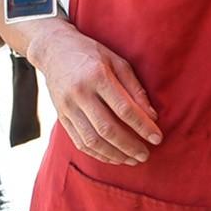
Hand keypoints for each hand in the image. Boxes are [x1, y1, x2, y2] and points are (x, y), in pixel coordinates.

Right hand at [20, 21, 159, 165]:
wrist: (54, 50)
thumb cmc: (92, 54)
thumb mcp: (117, 62)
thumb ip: (135, 88)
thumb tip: (151, 116)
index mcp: (97, 76)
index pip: (124, 108)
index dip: (142, 126)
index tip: (157, 138)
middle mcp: (80, 93)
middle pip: (107, 128)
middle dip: (130, 146)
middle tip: (146, 155)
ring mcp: (67, 107)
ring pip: (92, 140)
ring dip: (115, 154)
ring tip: (132, 160)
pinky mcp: (61, 117)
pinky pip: (80, 142)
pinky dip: (98, 154)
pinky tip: (114, 157)